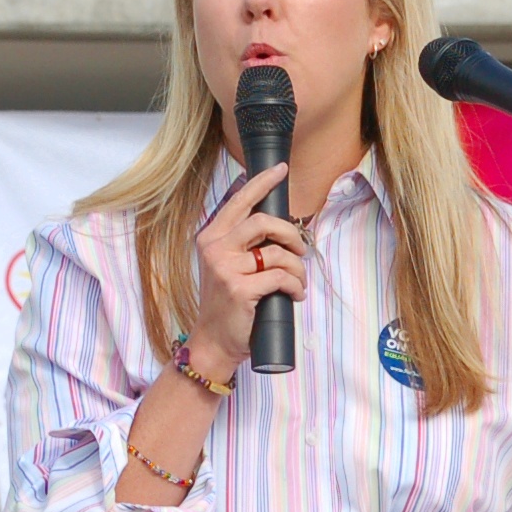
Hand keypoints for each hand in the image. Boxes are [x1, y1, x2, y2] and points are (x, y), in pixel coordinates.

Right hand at [187, 162, 308, 379]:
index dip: (262, 182)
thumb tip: (277, 224)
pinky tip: (295, 295)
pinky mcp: (239, 288)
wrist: (213, 341)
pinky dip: (295, 286)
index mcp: (211, 238)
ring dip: (297, 268)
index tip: (280, 170)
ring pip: (278, 253)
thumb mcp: (225, 266)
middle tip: (300, 249)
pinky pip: (281, 277)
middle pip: (264, 222)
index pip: (239, 201)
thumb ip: (242, 244)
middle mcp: (215, 249)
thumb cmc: (226, 304)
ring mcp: (226, 268)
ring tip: (298, 281)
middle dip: (291, 234)